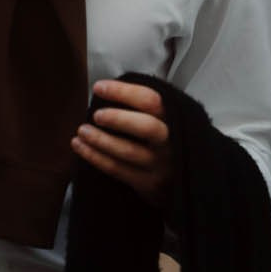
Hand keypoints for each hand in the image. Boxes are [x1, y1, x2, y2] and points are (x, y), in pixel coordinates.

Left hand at [72, 78, 172, 207]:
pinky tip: (79, 146)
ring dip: (100, 140)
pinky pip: (117, 169)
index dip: (123, 92)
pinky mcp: (148, 184)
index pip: (151, 101)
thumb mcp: (168, 122)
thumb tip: (108, 89)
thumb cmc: (168, 142)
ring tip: (81, 131)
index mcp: (175, 120)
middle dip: (118, 118)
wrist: (191, 182)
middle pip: (146, 127)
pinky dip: (94, 157)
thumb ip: (147, 108)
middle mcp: (170, 142)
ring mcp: (160, 165)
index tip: (99, 87)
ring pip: (127, 151)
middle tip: (96, 115)